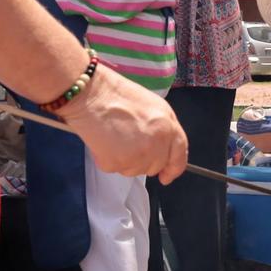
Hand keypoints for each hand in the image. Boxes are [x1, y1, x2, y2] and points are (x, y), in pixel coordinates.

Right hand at [60, 66, 188, 182]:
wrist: (91, 94)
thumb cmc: (117, 94)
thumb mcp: (153, 106)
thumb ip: (163, 129)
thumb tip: (163, 149)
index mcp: (168, 127)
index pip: (179, 156)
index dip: (173, 169)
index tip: (167, 176)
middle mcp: (157, 145)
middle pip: (155, 166)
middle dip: (144, 161)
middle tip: (128, 144)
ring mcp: (138, 156)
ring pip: (134, 170)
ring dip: (125, 160)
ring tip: (114, 137)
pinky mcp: (117, 163)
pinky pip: (115, 169)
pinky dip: (107, 159)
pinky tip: (103, 141)